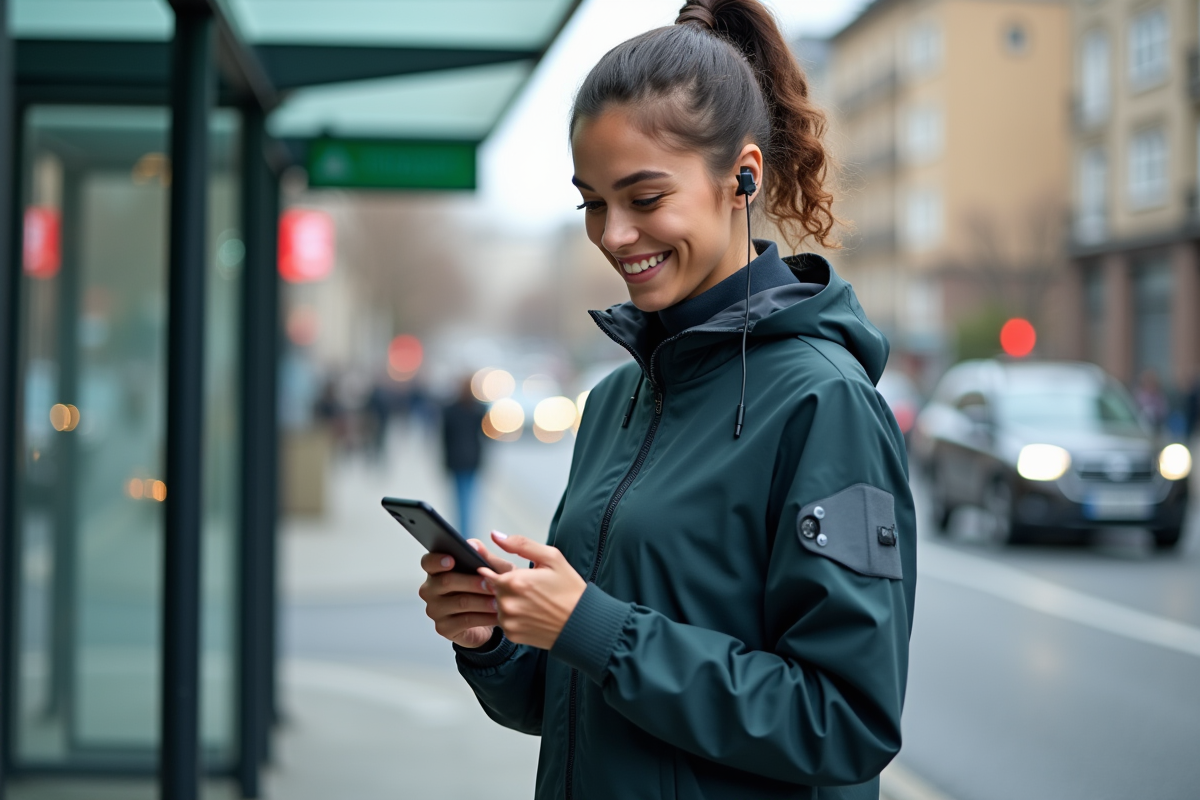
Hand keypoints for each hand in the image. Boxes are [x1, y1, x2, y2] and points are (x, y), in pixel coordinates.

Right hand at [418, 539, 514, 648]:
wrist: (488, 619)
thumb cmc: (486, 588)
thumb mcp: (490, 570)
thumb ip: (483, 556)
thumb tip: (473, 545)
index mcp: (437, 570)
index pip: (428, 562)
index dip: (437, 560)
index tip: (452, 560)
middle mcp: (430, 589)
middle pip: (446, 582)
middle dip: (472, 582)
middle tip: (491, 584)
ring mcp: (434, 609)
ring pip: (459, 602)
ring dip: (482, 602)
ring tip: (499, 601)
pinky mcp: (443, 628)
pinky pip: (465, 621)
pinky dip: (484, 618)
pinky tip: (497, 616)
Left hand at [480, 531, 586, 650]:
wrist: (582, 624)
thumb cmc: (569, 590)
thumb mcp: (552, 558)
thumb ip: (521, 544)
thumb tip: (495, 536)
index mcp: (515, 581)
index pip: (488, 572)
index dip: (499, 572)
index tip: (513, 575)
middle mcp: (508, 603)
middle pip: (494, 589)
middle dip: (507, 586)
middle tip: (530, 588)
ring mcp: (509, 621)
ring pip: (498, 605)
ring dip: (510, 602)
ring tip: (532, 602)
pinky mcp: (512, 635)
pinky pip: (504, 621)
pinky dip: (514, 617)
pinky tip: (532, 614)